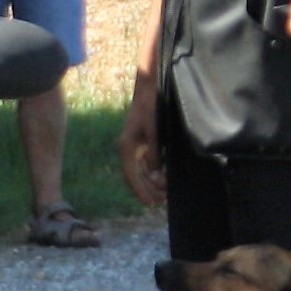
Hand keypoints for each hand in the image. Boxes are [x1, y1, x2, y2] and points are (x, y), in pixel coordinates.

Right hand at [120, 80, 165, 207]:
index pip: (131, 176)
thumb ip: (154, 150)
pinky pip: (146, 163)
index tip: (151, 204)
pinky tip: (162, 178)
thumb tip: (155, 172)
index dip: (141, 191)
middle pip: (135, 177)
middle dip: (148, 190)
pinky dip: (153, 173)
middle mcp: (129, 149)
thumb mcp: (154, 127)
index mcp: (127, 146)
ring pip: (140, 171)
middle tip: (161, 202)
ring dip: (151, 184)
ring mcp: (135, 146)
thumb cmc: (151, 104)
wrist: (150, 86)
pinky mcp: (143, 142)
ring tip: (163, 194)